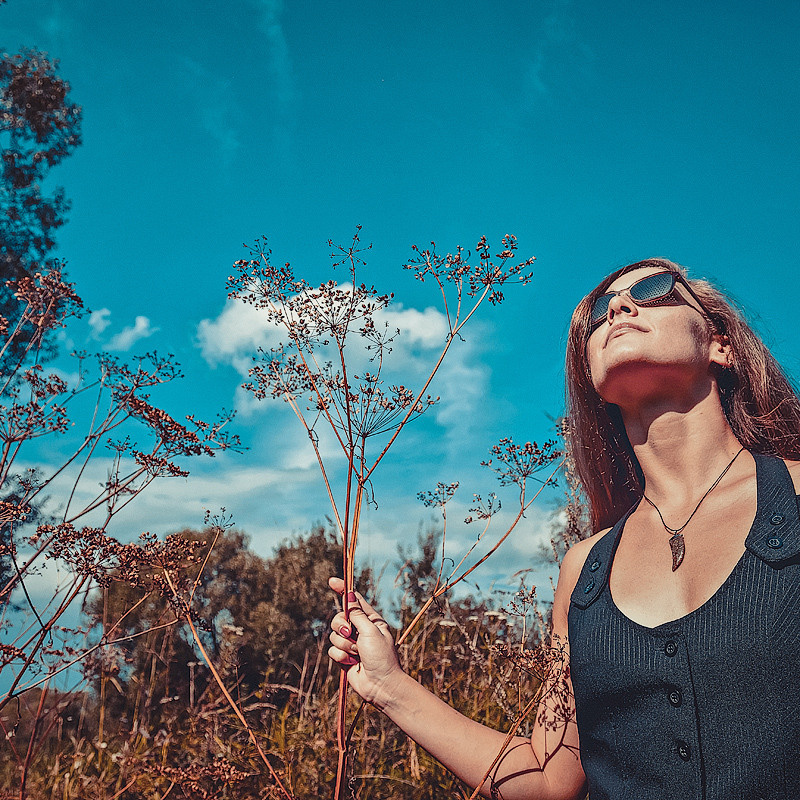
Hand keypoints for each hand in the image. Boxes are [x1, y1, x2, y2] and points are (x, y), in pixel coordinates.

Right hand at [328, 577, 403, 709]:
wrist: (381, 685)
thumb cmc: (381, 657)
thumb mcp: (371, 631)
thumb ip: (357, 614)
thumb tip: (350, 596)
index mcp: (371, 620)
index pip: (355, 601)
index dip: (343, 590)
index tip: (332, 581)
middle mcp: (360, 629)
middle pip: (339, 617)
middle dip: (341, 626)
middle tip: (350, 634)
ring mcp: (352, 643)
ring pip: (334, 635)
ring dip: (345, 645)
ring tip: (357, 653)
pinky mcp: (344, 657)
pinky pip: (332, 650)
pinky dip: (341, 656)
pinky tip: (352, 663)